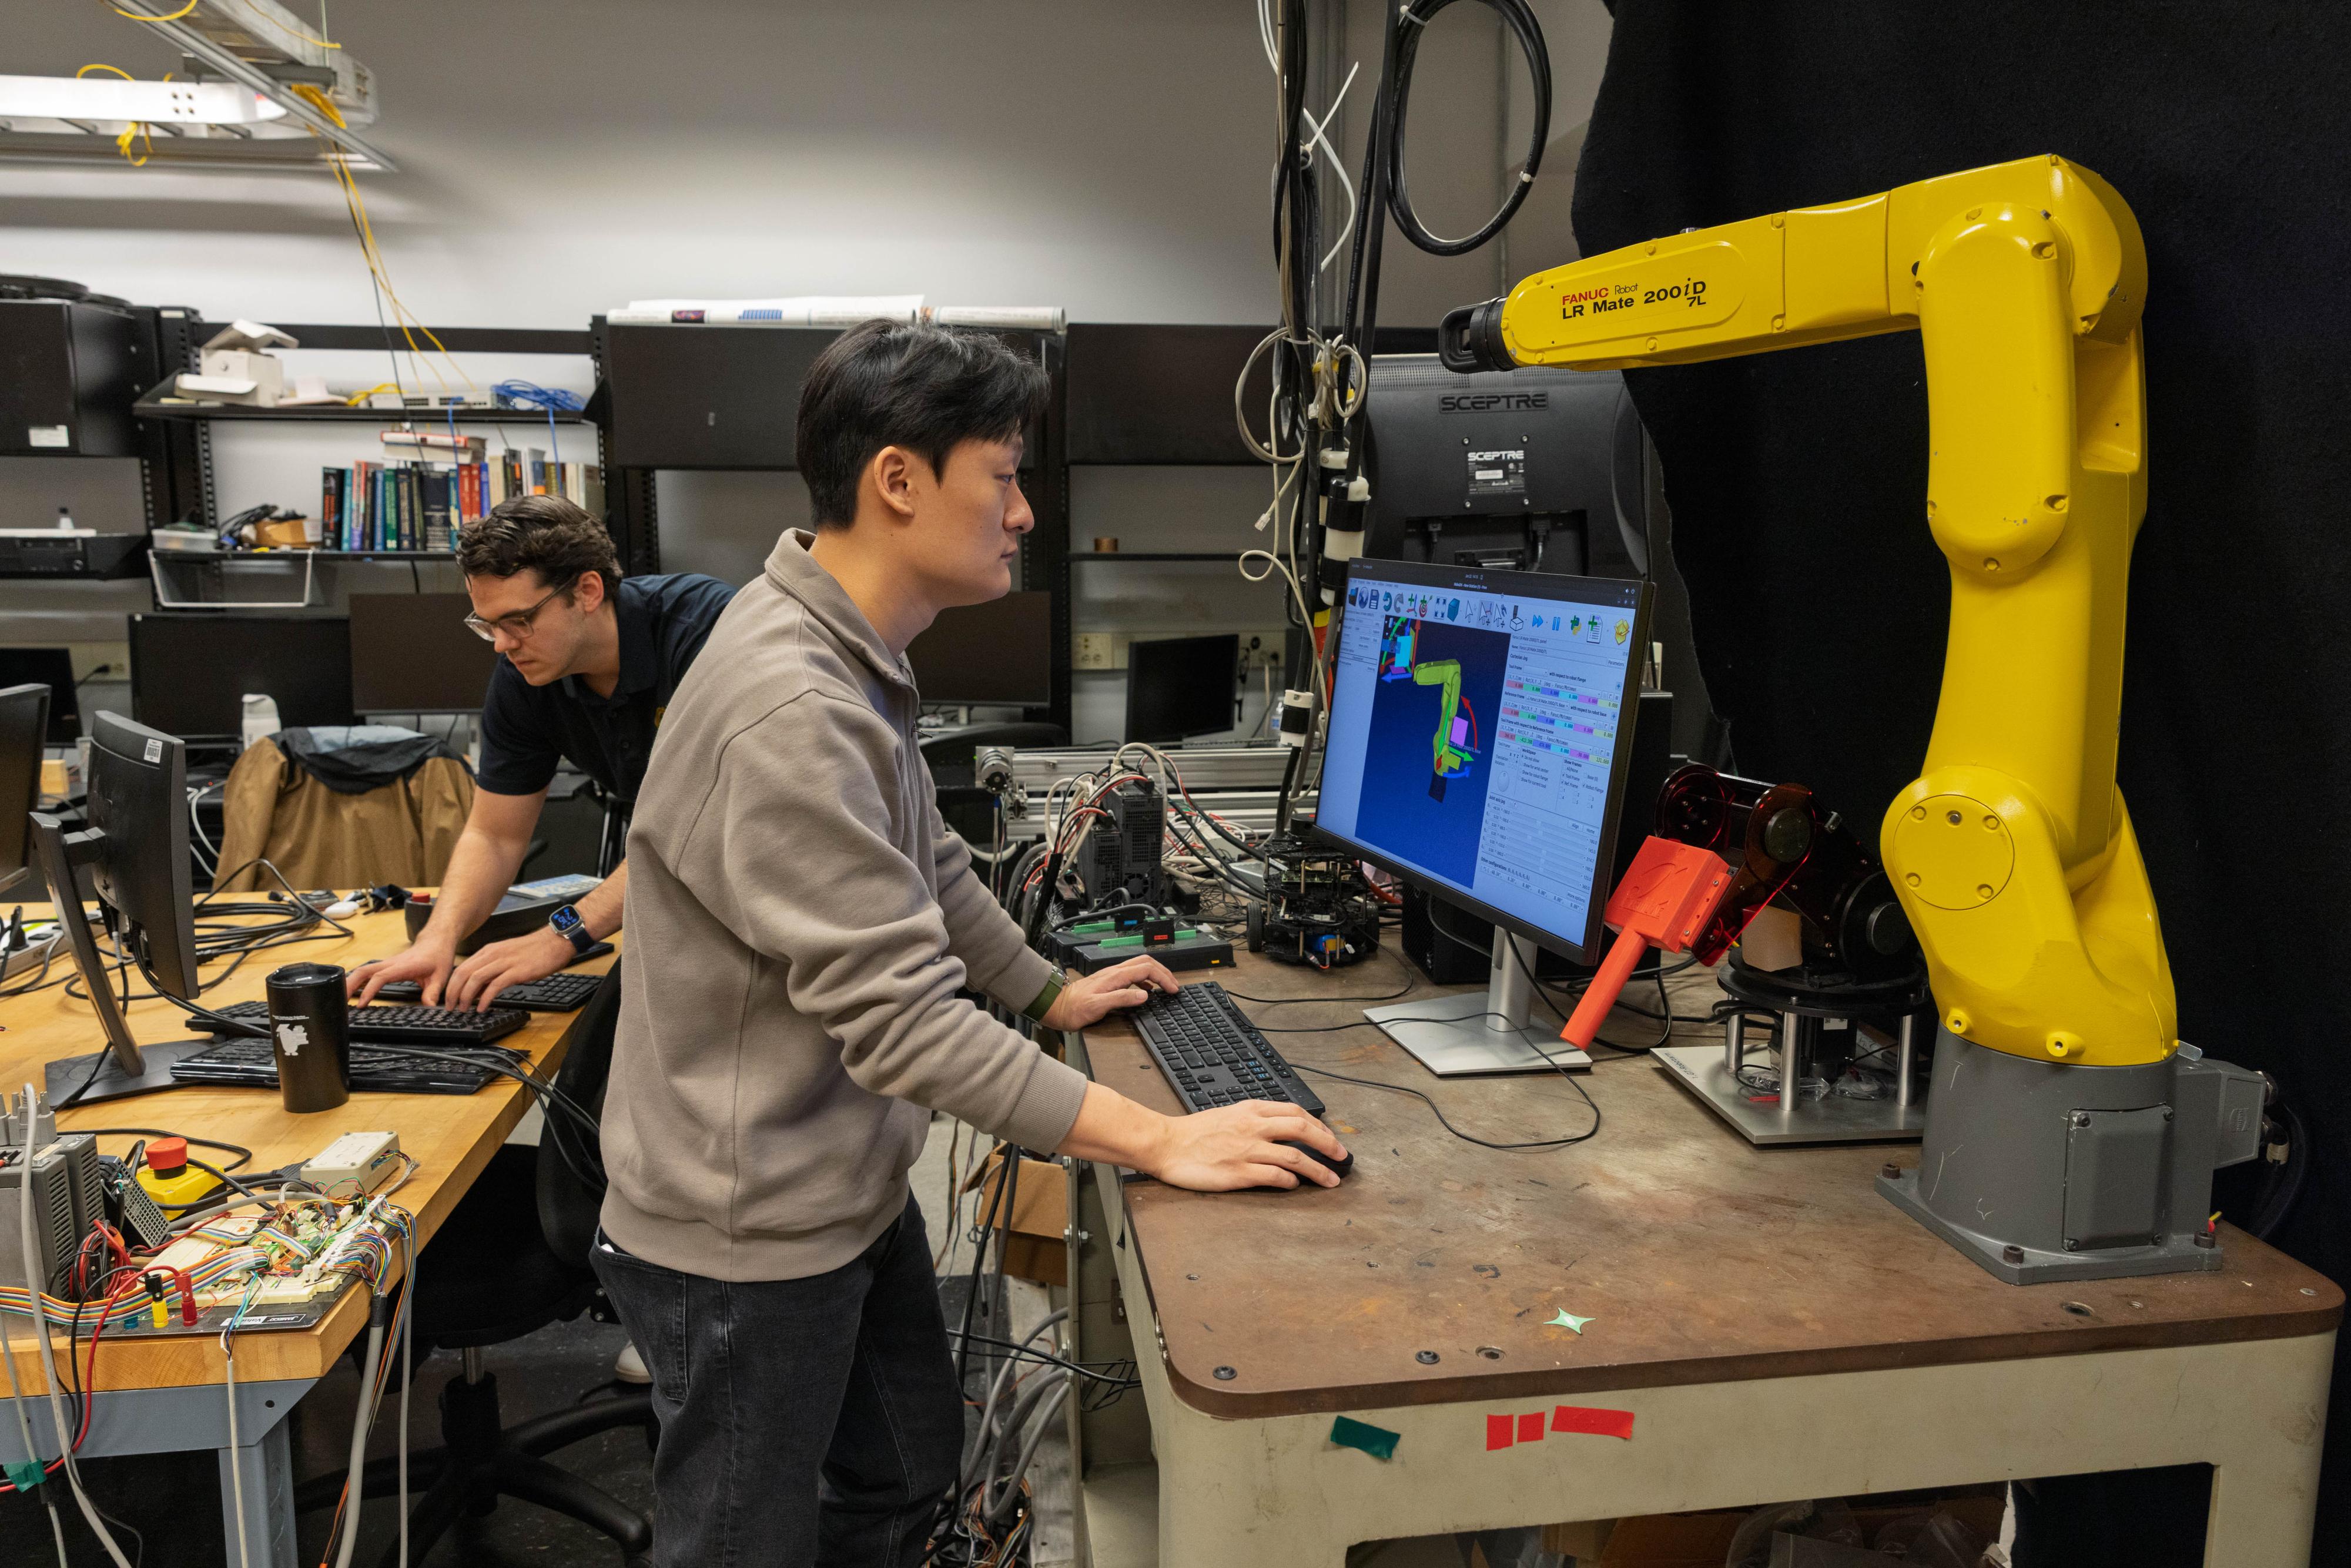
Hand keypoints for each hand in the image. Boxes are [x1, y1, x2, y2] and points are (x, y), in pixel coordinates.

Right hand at [348, 939, 455, 1005]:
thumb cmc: (437, 957)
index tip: (361, 1004)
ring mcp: (387, 964)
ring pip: (363, 970)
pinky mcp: (386, 966)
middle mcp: (391, 963)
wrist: (436, 942)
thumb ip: (433, 992)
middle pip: (363, 971)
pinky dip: (358, 981)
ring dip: (351, 982)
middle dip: (350, 985)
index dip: (369, 990)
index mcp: (403, 966)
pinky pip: (368, 972)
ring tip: (341, 999)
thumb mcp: (440, 976)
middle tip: (340, 1001)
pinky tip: (352, 991)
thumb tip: (427, 1006)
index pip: (380, 977)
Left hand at [447, 926, 574, 1010]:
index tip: (448, 999)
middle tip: (450, 1007)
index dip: (451, 985)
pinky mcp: (517, 971)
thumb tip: (477, 989)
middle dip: (453, 992)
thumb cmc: (534, 951)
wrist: (555, 942)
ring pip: (475, 979)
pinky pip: (495, 985)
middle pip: (464, 973)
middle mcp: (493, 954)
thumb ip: (491, 971)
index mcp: (489, 951)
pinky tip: (483, 1007)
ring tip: (464, 1009)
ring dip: (466, 996)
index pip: (462, 968)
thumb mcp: (507, 957)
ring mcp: (505, 962)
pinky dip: (485, 998)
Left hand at [1039, 955, 1177, 1030]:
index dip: (1163, 977)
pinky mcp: (1110, 981)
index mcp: (1115, 976)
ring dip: (1156, 974)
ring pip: (1140, 966)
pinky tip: (1146, 991)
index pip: (1147, 968)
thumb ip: (1121, 999)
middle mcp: (1115, 972)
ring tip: (1165, 987)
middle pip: (1146, 962)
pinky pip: (1132, 975)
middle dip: (1164, 972)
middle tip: (1174, 986)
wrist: (1057, 1007)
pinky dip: (1145, 980)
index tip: (1173, 989)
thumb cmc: (1074, 1009)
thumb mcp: (1098, 1006)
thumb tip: (1144, 994)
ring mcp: (1112, 976)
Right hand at [1144, 1100, 1348, 1190]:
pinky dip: (1290, 1180)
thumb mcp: (1229, 1114)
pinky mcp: (1239, 1172)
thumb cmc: (1194, 1132)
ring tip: (1331, 1180)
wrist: (1166, 1144)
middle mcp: (1253, 1127)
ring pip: (1294, 1156)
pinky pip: (1274, 1176)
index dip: (1319, 1126)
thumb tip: (1282, 1128)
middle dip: (1328, 1144)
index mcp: (1251, 1110)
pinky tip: (1295, 1185)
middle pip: (1302, 1129)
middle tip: (1342, 1157)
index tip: (1331, 1138)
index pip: (1295, 1112)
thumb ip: (1255, 1119)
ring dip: (1318, 1169)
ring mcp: (1247, 1149)